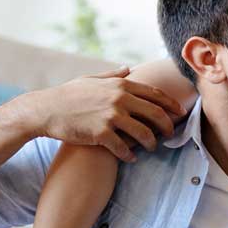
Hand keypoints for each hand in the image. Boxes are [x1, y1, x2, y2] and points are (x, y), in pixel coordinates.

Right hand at [14, 66, 186, 162]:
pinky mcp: (101, 133)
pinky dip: (130, 155)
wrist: (46, 110)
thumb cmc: (68, 94)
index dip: (171, 104)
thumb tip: (128, 68)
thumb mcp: (92, 79)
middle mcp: (119, 99)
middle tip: (171, 134)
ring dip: (151, 143)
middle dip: (167, 125)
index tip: (180, 112)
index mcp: (120, 85)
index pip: (155, 94)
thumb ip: (113, 74)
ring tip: (152, 147)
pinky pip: (123, 148)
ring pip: (143, 133)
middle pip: (155, 114)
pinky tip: (131, 158)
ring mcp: (111, 116)